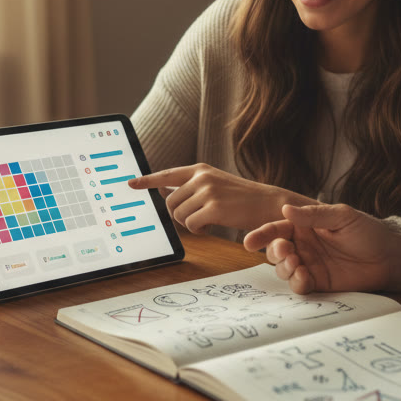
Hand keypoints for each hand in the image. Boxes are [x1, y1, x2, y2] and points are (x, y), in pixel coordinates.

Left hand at [128, 163, 303, 233]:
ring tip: (209, 220)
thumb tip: (165, 192)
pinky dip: (199, 230)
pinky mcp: (214, 208)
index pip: (167, 175)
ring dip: (190, 223)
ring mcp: (207, 191)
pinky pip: (191, 225)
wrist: (269, 203)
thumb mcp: (216, 184)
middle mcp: (201, 177)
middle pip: (170, 203)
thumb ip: (192, 187)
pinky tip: (212, 226)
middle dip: (180, 215)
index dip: (147, 180)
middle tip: (199, 218)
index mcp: (200, 170)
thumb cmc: (242, 198)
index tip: (130, 184)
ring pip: (179, 215)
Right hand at [242, 204, 400, 294]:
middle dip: (274, 252)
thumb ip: (313, 215)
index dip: (262, 234)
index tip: (249, 241)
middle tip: (286, 251)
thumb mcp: (342, 216)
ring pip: (283, 270)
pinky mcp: (319, 283)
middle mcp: (303, 246)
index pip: (277, 228)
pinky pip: (299, 286)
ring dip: (284, 268)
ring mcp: (310, 265)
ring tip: (297, 264)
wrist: (390, 256)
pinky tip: (304, 277)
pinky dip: (297, 283)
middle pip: (275, 251)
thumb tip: (285, 209)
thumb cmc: (367, 230)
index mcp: (305, 226)